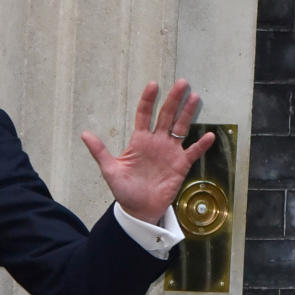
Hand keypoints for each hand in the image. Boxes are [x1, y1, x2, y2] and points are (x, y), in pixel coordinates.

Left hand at [81, 80, 214, 224]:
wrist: (139, 210)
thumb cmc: (124, 191)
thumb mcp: (110, 170)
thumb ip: (100, 151)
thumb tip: (84, 134)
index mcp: (139, 141)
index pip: (144, 115)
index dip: (148, 100)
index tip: (153, 85)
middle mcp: (156, 142)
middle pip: (166, 116)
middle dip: (173, 99)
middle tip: (181, 83)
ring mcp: (170, 152)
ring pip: (180, 128)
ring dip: (187, 113)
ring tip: (194, 97)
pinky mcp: (180, 165)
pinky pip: (193, 152)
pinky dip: (201, 145)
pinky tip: (209, 136)